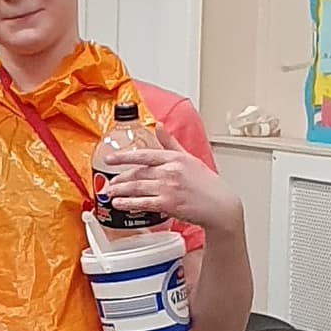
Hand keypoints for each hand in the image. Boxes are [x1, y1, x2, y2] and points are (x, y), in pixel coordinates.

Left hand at [103, 125, 242, 232]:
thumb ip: (170, 142)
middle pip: (137, 173)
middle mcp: (170, 171)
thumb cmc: (207, 184)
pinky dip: (128, 203)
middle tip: (110, 183)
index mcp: (174, 158)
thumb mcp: (189, 158)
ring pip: (136, 187)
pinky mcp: (168, 204)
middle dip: (120, 178)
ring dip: (120, 191)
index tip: (109, 159)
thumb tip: (158, 125)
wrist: (220, 206)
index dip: (123, 157)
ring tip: (110, 193)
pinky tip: (119, 204)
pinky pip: (142, 203)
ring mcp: (168, 187)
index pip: (144, 155)